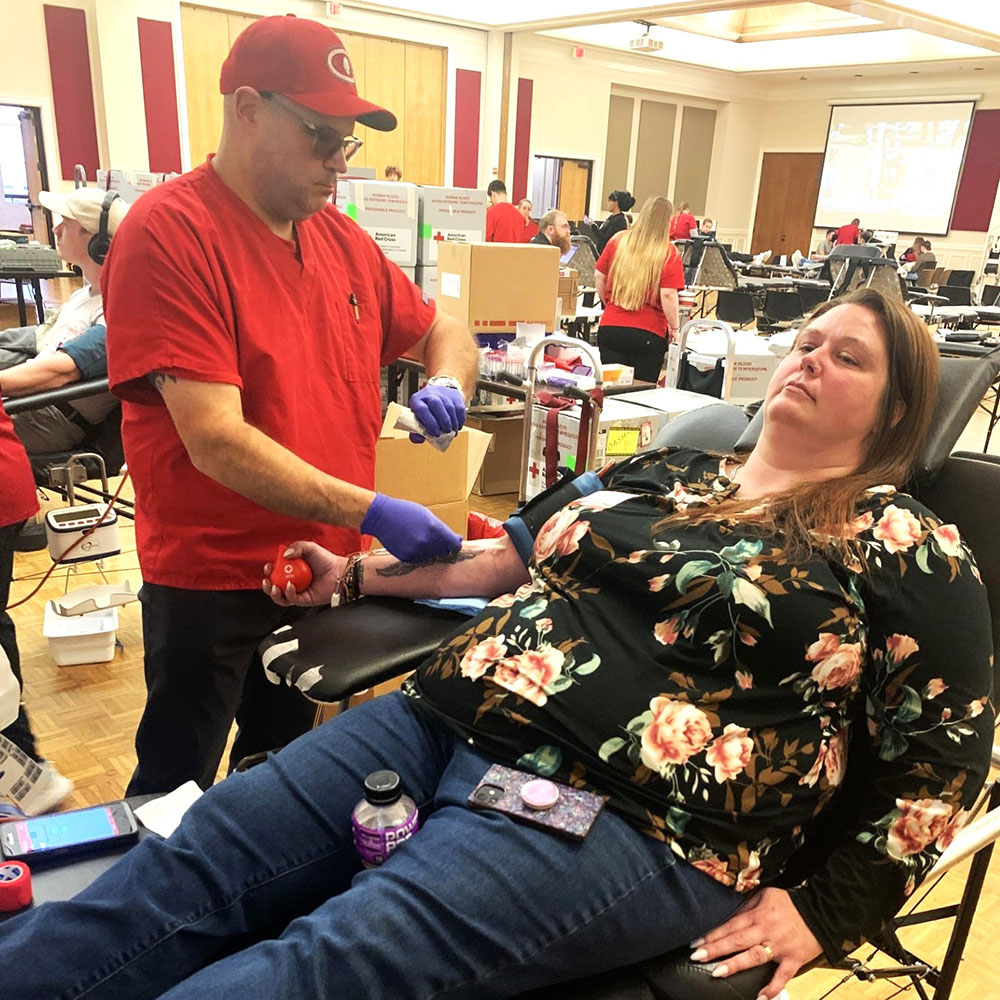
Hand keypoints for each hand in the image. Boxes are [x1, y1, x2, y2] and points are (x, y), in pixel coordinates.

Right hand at [262, 541, 345, 606]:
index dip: (269, 570)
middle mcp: (293, 581)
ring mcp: (298, 591)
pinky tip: (290, 587)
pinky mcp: (304, 600)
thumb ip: (297, 546)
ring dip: (274, 593)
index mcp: (292, 569)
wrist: (340, 572)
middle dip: (267, 585)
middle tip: (267, 580)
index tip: (268, 566)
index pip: (276, 571)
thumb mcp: (310, 547)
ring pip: (280, 596)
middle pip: (274, 585)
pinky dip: (288, 594)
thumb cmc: (327, 560)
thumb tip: (284, 555)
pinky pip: (292, 600)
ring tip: (275, 587)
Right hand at [361, 493, 461, 561]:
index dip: (455, 544)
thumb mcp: (427, 515)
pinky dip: (419, 554)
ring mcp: (416, 551)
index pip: (454, 544)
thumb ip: (441, 529)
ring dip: (430, 551)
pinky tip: (412, 543)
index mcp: (434, 528)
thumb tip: (456, 540)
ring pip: (432, 556)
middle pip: (444, 552)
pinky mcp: (407, 557)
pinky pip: (419, 559)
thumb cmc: (405, 512)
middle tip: (434, 539)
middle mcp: (426, 541)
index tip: (453, 542)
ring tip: (419, 538)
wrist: (381, 517)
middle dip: (443, 547)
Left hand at [408, 384, 465, 441]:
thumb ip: (415, 433)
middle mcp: (429, 394)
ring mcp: (442, 393)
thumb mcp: (417, 421)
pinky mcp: (455, 395)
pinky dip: (460, 419)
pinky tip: (457, 426)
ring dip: (453, 422)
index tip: (436, 433)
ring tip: (452, 431)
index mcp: (416, 401)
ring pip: (450, 407)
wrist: (437, 396)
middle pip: (437, 405)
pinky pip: (460, 407)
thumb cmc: (426, 413)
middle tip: (446, 431)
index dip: (430, 423)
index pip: (422, 409)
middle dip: (443, 421)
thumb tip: (420, 439)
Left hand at [689, 887, 821, 999]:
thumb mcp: (765, 896)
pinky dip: (772, 988)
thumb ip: (747, 908)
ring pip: (754, 957)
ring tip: (717, 972)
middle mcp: (765, 931)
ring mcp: (779, 947)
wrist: (821, 910)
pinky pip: (782, 976)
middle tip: (697, 956)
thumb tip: (730, 918)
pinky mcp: (794, 960)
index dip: (712, 934)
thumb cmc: (790, 902)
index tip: (696, 943)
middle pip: (736, 940)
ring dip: (735, 965)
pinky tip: (761, 998)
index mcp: (757, 915)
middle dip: (715, 949)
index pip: (730, 926)